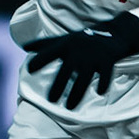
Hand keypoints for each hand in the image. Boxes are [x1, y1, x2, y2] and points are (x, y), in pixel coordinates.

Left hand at [24, 13, 138, 109]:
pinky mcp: (108, 60)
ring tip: (69, 107)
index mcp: (65, 45)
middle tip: (50, 100)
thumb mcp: (64, 39)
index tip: (29, 70)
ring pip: (84, 78)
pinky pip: (105, 74)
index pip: (48, 52)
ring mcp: (93, 56)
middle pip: (66, 71)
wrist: (114, 32)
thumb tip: (24, 46)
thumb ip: (44, 44)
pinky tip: (99, 92)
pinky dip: (103, 83)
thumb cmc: (84, 38)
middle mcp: (77, 51)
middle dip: (58, 86)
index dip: (39, 60)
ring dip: (76, 93)